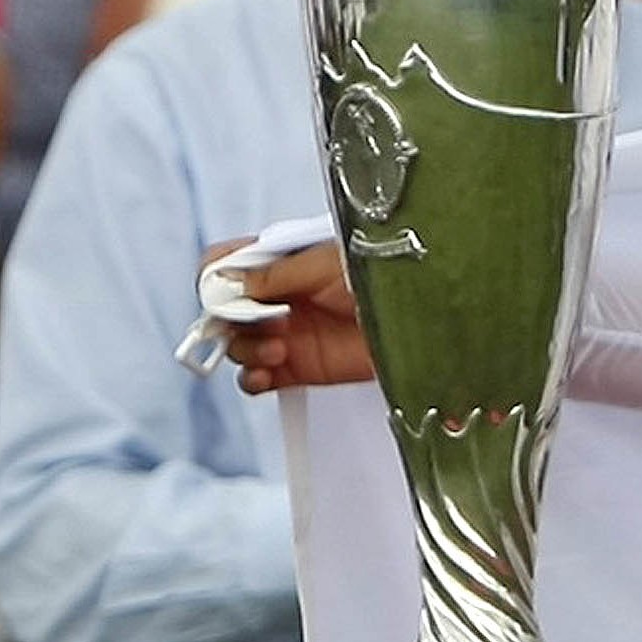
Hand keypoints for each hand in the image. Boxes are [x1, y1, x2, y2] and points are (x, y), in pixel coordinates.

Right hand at [203, 238, 372, 393]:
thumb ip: (278, 274)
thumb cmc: (388, 275)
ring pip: (237, 344)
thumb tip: (229, 282)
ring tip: (277, 348)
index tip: (223, 292)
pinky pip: (257, 377)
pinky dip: (252, 378)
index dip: (216, 278)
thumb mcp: (329, 263)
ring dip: (245, 348)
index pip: (226, 264)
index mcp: (283, 263)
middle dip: (230, 319)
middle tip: (261, 322)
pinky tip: (266, 374)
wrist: (425, 318)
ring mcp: (287, 332)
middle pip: (224, 310)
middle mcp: (279, 297)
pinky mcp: (300, 365)